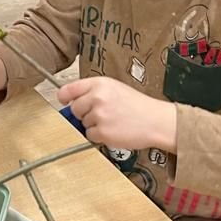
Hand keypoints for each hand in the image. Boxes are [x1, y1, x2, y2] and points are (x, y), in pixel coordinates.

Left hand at [58, 77, 177, 152]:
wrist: (156, 121)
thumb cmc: (138, 106)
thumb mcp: (115, 88)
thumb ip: (93, 91)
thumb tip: (72, 99)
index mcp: (100, 84)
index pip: (69, 89)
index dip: (64, 96)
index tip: (63, 101)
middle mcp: (97, 97)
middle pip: (75, 108)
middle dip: (84, 113)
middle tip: (102, 114)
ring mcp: (99, 115)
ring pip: (83, 123)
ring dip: (94, 125)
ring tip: (113, 121)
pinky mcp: (103, 132)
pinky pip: (90, 136)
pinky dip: (100, 136)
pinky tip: (114, 131)